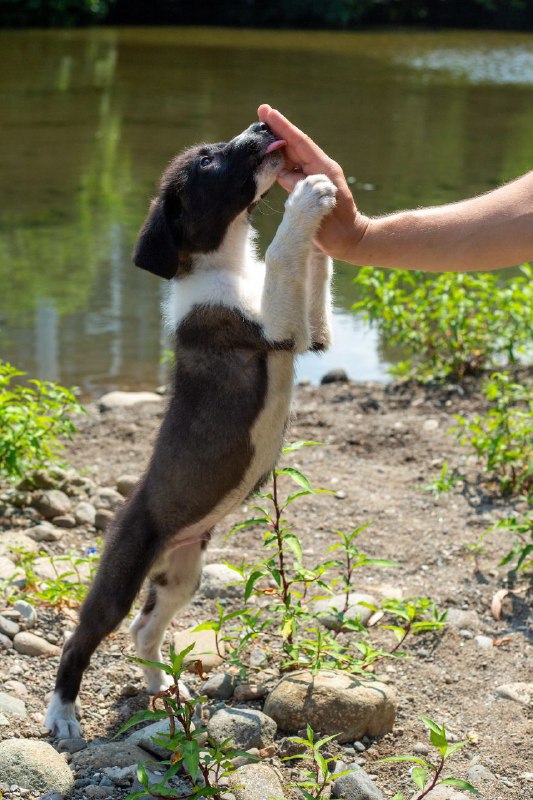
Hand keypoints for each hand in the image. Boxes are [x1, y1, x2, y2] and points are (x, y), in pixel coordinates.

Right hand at [257, 104, 367, 260]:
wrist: (349, 240)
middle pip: (294, 146)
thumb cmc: (336, 227)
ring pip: (292, 158)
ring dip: (277, 147)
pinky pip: (292, 172)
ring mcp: (314, 178)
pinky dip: (280, 164)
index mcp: (323, 168)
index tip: (267, 111)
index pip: (300, 142)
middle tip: (260, 115)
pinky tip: (268, 159)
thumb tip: (282, 171)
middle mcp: (319, 169)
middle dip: (277, 131)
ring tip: (260, 136)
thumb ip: (298, 186)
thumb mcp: (317, 204)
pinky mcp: (309, 188)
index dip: (283, 127)